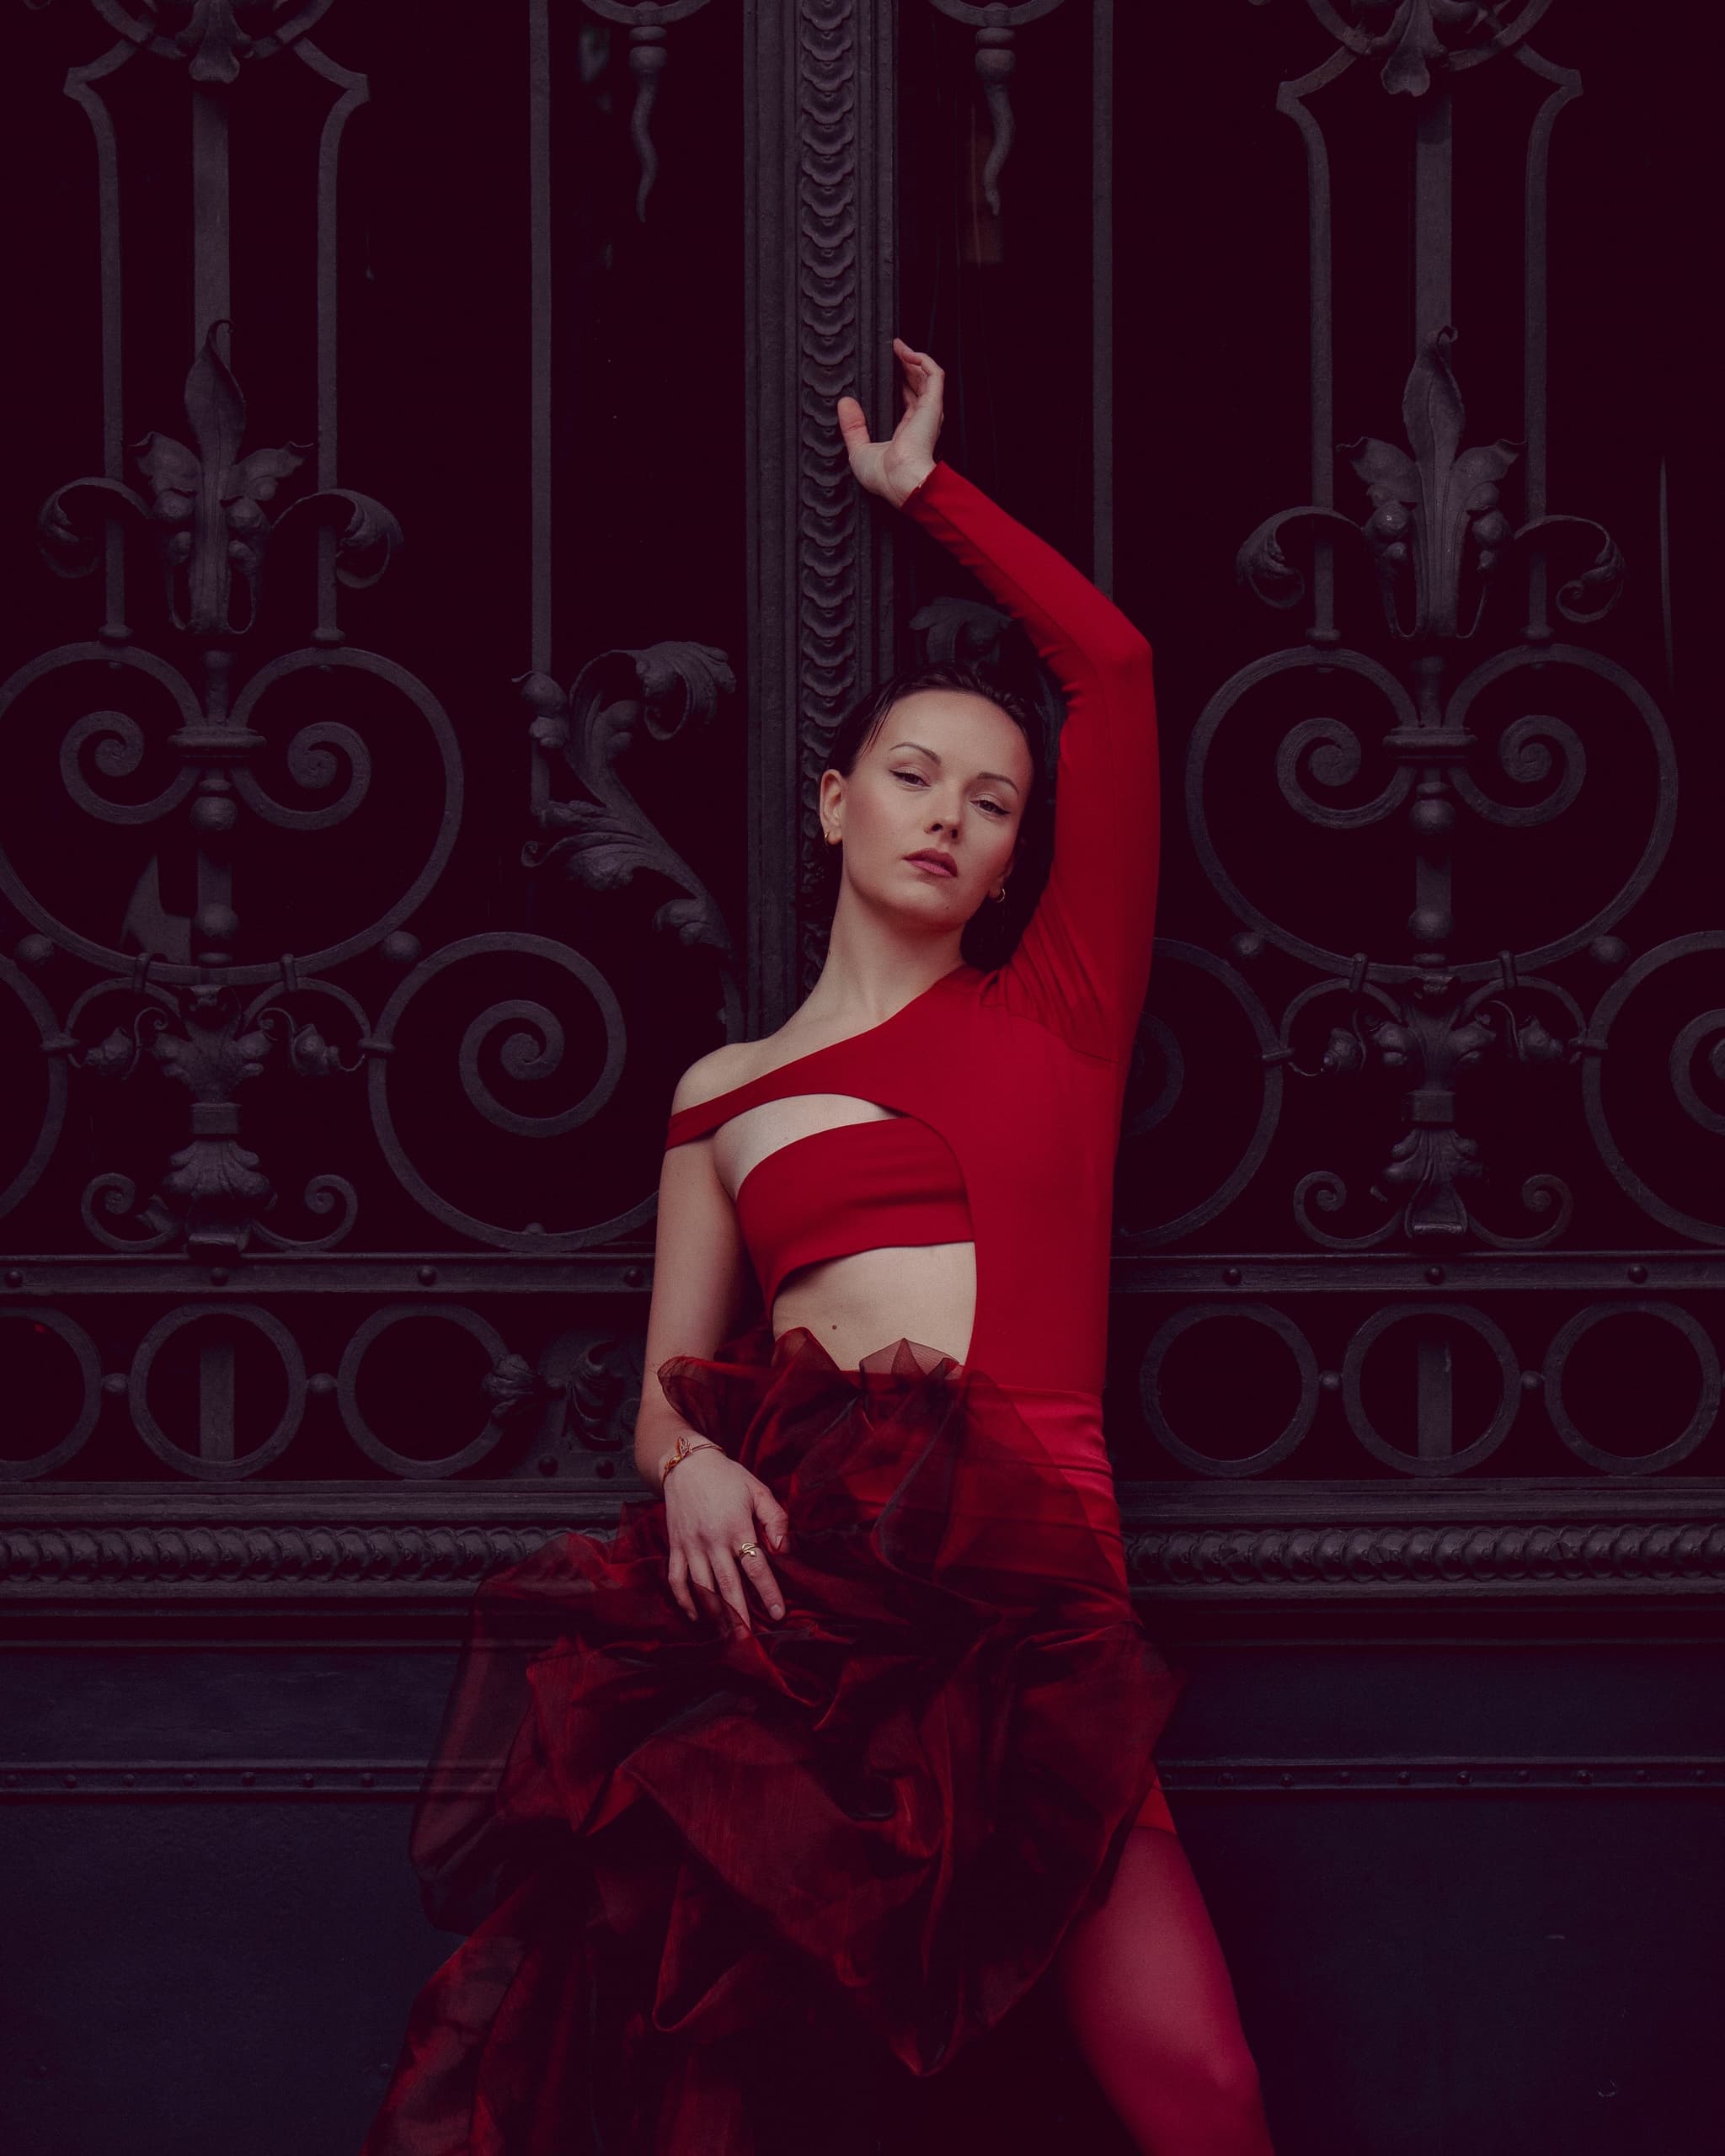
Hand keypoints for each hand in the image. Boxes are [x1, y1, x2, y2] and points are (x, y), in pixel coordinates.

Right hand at [663, 1447, 790, 1635]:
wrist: (686, 1464)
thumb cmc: (727, 1477)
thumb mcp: (758, 1490)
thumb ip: (775, 1519)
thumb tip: (783, 1550)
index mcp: (736, 1526)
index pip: (755, 1567)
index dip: (768, 1592)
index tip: (778, 1613)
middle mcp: (711, 1540)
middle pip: (727, 1585)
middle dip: (740, 1615)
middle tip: (750, 1640)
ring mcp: (690, 1545)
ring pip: (702, 1587)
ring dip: (714, 1613)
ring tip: (727, 1635)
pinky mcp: (675, 1546)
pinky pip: (676, 1579)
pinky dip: (684, 1600)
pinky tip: (696, 1616)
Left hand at [835, 337, 942, 506]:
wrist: (901, 481)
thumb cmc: (884, 477)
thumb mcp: (859, 450)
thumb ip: (852, 427)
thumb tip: (844, 404)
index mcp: (907, 432)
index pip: (907, 400)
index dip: (898, 382)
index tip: (885, 369)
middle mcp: (921, 420)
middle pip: (917, 384)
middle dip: (905, 365)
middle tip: (891, 351)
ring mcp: (928, 411)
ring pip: (926, 375)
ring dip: (913, 357)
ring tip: (897, 346)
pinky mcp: (932, 404)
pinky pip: (934, 373)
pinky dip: (923, 359)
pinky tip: (906, 352)